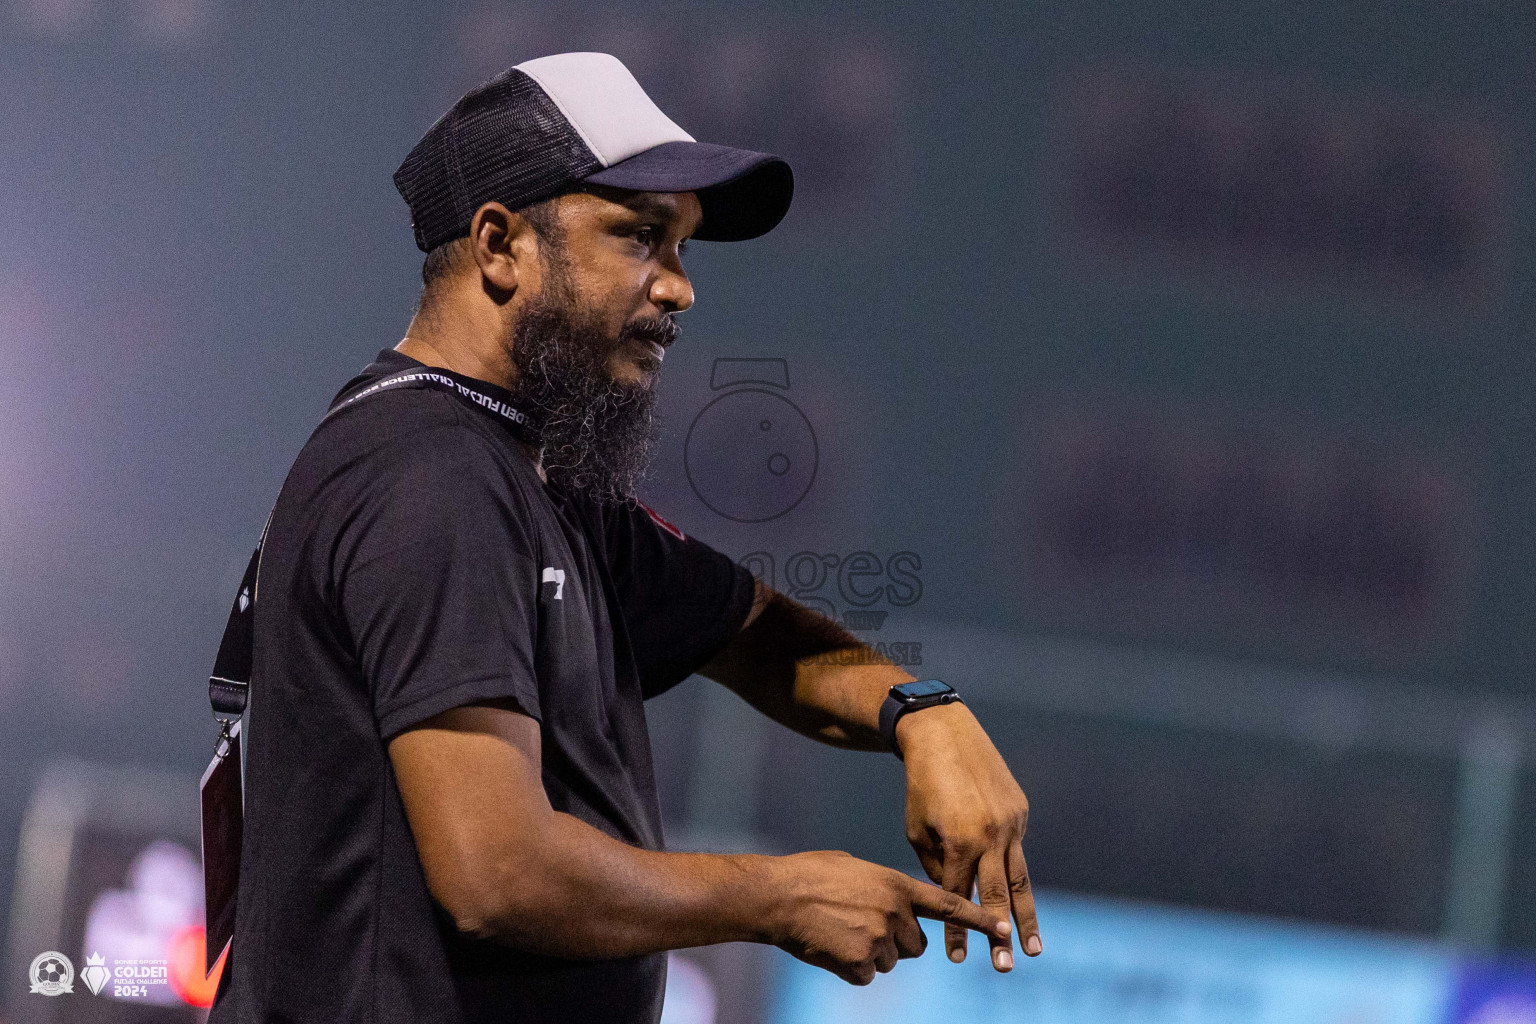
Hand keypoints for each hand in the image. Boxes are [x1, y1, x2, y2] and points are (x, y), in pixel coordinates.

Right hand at [763, 849, 1011, 985]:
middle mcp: (895, 911)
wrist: (776, 896)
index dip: (977, 919)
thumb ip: (884, 887)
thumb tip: (894, 903)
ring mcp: (879, 938)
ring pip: (889, 961)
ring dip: (869, 954)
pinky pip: (866, 975)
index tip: (1003, 929)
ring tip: (839, 932)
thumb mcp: (856, 869)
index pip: (947, 904)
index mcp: (896, 884)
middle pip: (915, 944)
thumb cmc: (810, 875)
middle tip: (861, 926)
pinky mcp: (861, 963)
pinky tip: (830, 947)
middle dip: (896, 942)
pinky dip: (849, 967)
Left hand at [897, 702, 1039, 969]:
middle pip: (997, 896)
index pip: (958, 896)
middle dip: (999, 934)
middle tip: (1004, 966)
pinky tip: (1017, 897)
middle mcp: (991, 835)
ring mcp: (1011, 823)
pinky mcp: (1021, 811)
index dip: (956, 929)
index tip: (957, 959)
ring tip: (1033, 949)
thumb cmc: (922, 785)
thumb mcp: (918, 829)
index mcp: (960, 841)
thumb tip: (952, 895)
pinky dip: (1014, 874)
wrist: (944, 734)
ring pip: (1020, 879)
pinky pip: (1016, 850)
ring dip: (1026, 917)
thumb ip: (938, 865)